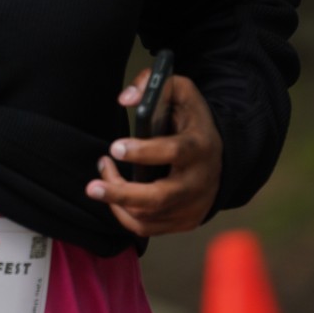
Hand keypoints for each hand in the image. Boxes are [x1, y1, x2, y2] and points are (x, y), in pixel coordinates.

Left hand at [85, 68, 222, 234]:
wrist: (221, 157)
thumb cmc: (192, 122)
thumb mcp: (182, 92)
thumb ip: (154, 84)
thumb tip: (125, 99)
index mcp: (199, 146)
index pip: (173, 152)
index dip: (143, 152)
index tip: (115, 147)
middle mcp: (198, 181)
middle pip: (159, 198)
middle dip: (122, 194)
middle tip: (92, 187)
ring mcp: (192, 206)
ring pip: (148, 217)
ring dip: (116, 201)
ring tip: (100, 181)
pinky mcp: (184, 221)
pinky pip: (147, 228)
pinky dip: (124, 215)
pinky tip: (114, 195)